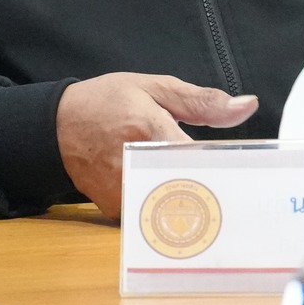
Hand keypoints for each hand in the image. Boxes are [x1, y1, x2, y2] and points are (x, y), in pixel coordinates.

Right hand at [57, 73, 258, 217]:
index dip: (223, 167)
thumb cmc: (107, 101)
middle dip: (211, 188)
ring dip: (188, 200)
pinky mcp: (115, 209)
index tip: (240, 171)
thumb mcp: (154, 88)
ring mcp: (123, 190)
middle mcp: (135, 164)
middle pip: (190, 188)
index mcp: (150, 128)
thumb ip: (202, 101)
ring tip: (200, 191)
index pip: (199, 158)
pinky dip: (164, 207)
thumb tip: (247, 106)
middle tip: (228, 188)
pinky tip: (169, 195)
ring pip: (172, 207)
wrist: (56, 126)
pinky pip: (151, 216)